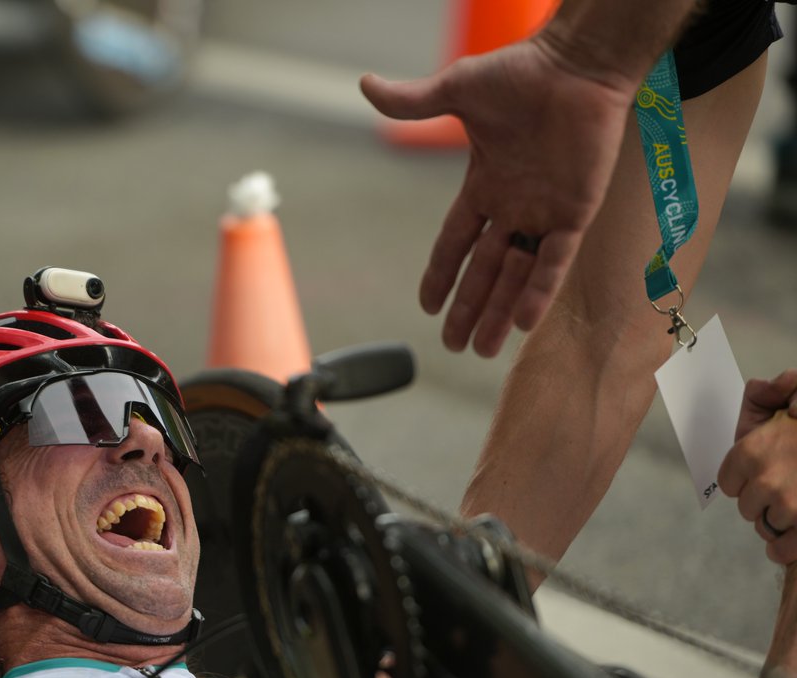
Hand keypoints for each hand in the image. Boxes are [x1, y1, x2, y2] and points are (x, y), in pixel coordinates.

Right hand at [361, 36, 633, 356]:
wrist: (577, 63)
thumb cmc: (522, 70)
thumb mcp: (457, 90)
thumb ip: (413, 101)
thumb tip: (365, 84)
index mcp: (485, 184)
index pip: (456, 240)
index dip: (442, 274)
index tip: (428, 307)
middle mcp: (514, 205)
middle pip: (486, 270)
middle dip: (468, 309)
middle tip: (453, 346)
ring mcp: (546, 211)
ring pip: (519, 276)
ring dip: (499, 312)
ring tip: (482, 350)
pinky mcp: (577, 211)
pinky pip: (556, 262)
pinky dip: (539, 293)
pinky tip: (521, 324)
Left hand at [718, 370, 796, 564]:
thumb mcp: (792, 396)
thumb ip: (768, 393)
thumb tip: (764, 388)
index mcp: (753, 449)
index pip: (728, 481)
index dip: (744, 478)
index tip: (763, 472)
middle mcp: (768, 480)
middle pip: (746, 506)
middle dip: (763, 499)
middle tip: (788, 487)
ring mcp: (792, 507)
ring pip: (766, 526)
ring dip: (779, 521)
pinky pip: (782, 550)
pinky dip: (784, 549)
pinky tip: (791, 538)